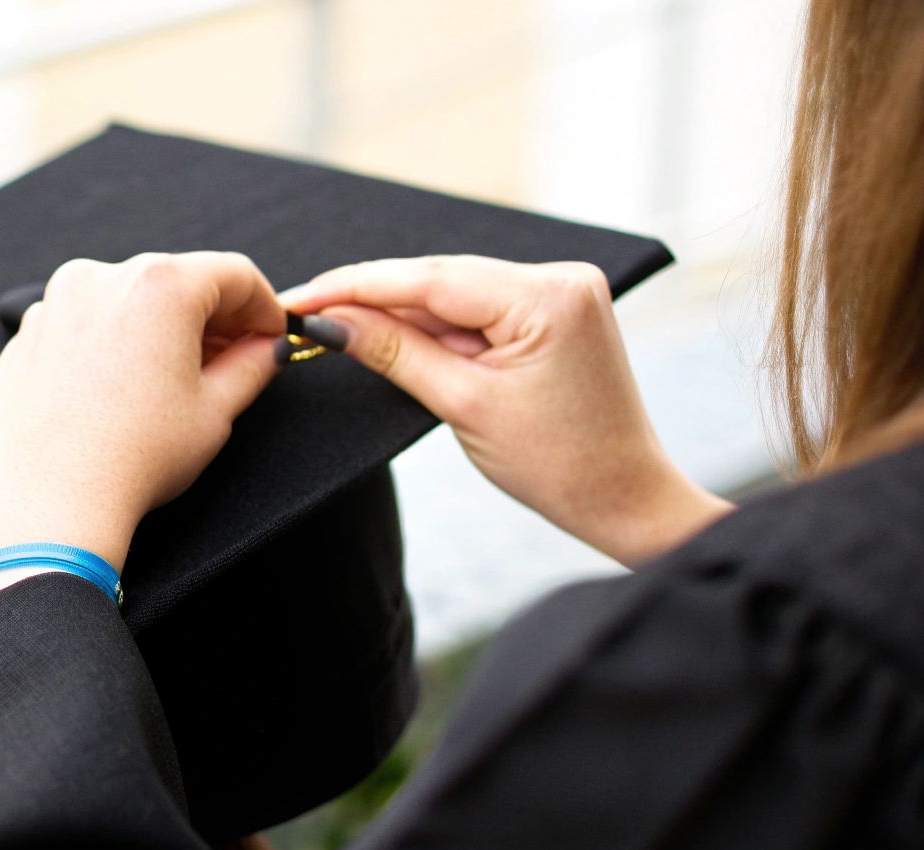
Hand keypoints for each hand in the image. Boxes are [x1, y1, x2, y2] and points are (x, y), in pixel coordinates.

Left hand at [0, 252, 283, 622]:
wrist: (50, 503)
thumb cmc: (135, 458)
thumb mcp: (214, 411)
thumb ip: (251, 366)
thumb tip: (267, 348)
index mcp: (159, 285)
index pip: (233, 275)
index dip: (263, 305)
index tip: (270, 334)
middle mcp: (101, 278)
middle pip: (175, 282)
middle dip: (210, 317)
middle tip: (232, 359)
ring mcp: (55, 305)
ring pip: (125, 301)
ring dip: (157, 329)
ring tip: (173, 379)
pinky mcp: (26, 336)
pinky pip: (82, 326)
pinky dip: (109, 345)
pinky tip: (120, 391)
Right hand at [282, 255, 730, 566]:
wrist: (622, 497)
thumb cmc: (556, 464)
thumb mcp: (464, 405)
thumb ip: (396, 353)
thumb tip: (333, 322)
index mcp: (547, 297)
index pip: (430, 278)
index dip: (356, 285)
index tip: (301, 297)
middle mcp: (560, 278)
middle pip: (440, 279)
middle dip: (372, 298)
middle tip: (305, 314)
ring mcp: (560, 291)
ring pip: (455, 293)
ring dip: (400, 314)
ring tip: (335, 328)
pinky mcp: (554, 311)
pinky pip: (478, 309)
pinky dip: (435, 326)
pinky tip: (390, 335)